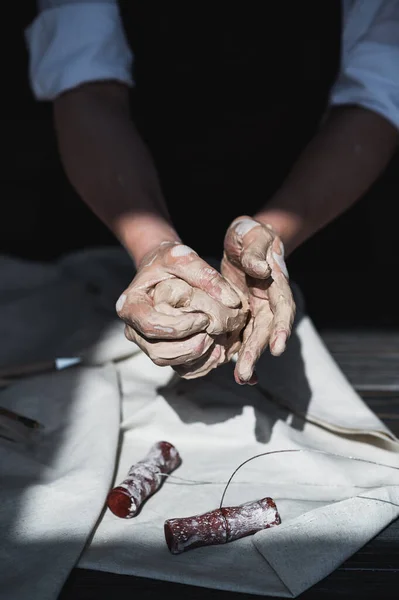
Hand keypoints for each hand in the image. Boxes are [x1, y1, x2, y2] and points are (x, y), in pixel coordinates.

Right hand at [116, 242, 246, 373]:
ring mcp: (147, 344)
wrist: (164, 269)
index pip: (150, 326)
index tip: (204, 317)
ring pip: (169, 362)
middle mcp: (134, 329)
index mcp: (130, 306)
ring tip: (218, 340)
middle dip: (190, 346)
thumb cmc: (169, 261)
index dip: (179, 327)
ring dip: (196, 356)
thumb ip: (205, 275)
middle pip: (158, 352)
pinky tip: (218, 350)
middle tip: (213, 332)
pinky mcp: (164, 351)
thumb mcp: (183, 257)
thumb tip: (232, 301)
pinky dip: (201, 364)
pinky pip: (180, 369)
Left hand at [221, 216, 295, 383]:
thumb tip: (262, 269)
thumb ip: (256, 250)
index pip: (282, 309)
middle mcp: (269, 303)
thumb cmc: (251, 235)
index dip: (281, 329)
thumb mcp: (253, 235)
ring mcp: (257, 311)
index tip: (277, 347)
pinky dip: (241, 355)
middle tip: (245, 373)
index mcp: (276, 284)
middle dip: (257, 352)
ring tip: (241, 378)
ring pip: (255, 338)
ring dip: (249, 359)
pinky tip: (242, 376)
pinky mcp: (244, 316)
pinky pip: (242, 337)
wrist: (245, 241)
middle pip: (266, 331)